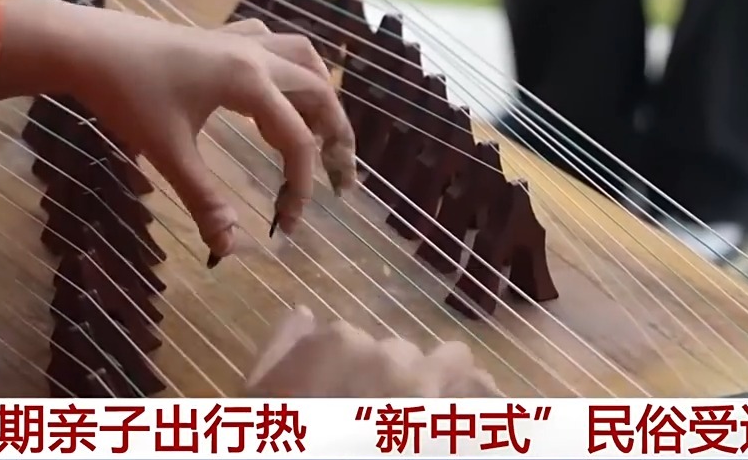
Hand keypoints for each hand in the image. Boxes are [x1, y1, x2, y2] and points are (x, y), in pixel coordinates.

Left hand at [0, 0, 356, 257]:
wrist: (86, 44)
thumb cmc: (125, 95)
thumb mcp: (166, 153)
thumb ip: (204, 200)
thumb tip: (230, 248)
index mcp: (249, 83)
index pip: (296, 141)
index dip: (299, 188)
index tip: (287, 226)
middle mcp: (256, 55)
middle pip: (320, 94)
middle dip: (336, 139)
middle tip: (339, 182)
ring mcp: (239, 40)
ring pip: (304, 59)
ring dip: (321, 95)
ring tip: (322, 131)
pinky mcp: (220, 35)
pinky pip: (273, 43)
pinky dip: (289, 66)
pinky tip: (278, 87)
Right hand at [246, 306, 499, 396]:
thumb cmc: (281, 435)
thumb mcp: (258, 397)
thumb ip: (280, 349)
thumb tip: (302, 312)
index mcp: (337, 343)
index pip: (355, 342)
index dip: (353, 375)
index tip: (344, 402)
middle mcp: (389, 356)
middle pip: (404, 356)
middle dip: (398, 383)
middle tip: (387, 419)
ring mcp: (431, 388)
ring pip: (453, 364)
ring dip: (446, 384)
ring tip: (437, 412)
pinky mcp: (459, 420)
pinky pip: (489, 397)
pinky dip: (484, 405)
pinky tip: (474, 421)